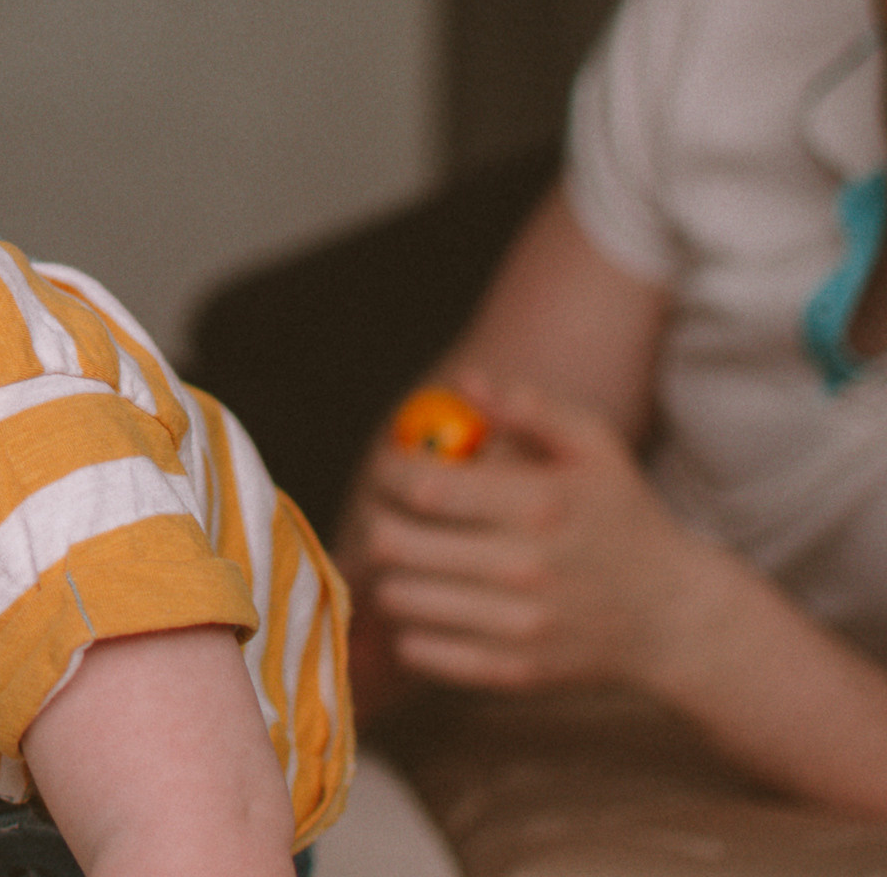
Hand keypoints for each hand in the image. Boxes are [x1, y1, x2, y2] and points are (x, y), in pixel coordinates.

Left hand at [355, 374, 706, 692]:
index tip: (392, 467)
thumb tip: (467, 382)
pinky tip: (432, 604)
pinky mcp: (511, 671)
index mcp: (538, 504)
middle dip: (380, 519)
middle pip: (395, 543)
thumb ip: (532, 409)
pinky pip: (418, 650)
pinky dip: (409, 626)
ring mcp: (517, 626)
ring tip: (410, 559)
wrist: (673, 616)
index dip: (389, 471)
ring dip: (390, 574)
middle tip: (390, 513)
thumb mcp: (595, 448)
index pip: (424, 485)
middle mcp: (524, 567)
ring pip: (397, 597)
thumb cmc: (623, 518)